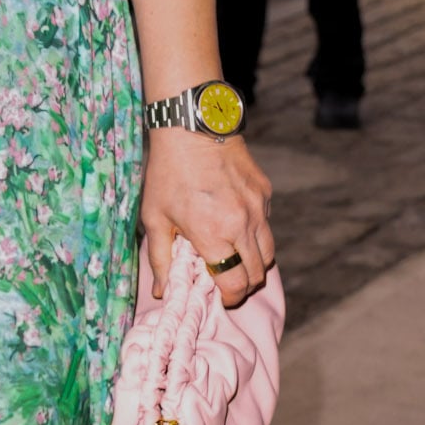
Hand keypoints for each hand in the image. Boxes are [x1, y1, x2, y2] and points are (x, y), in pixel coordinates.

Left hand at [139, 128, 274, 307]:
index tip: (222, 297)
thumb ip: (160, 258)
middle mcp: (243, 224)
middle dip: (244, 284)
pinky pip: (267, 224)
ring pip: (269, 252)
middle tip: (227, 280)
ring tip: (234, 256)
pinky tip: (234, 223)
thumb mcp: (155, 217)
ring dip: (255, 262)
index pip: (236, 283)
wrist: (193, 127)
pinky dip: (255, 233)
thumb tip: (162, 291)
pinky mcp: (265, 192)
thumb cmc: (168, 172)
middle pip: (258, 274)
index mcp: (213, 234)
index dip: (230, 298)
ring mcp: (258, 208)